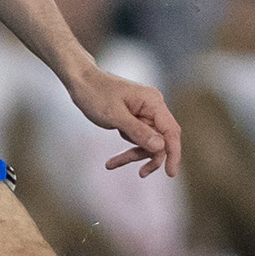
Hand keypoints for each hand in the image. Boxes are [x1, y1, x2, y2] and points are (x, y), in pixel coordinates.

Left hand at [70, 64, 180, 178]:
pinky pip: (137, 138)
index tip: (171, 173)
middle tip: (141, 174)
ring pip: (148, 142)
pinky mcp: (135, 119)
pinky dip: (127, 150)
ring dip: (133, 155)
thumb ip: (138, 131)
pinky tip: (112, 162)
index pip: (171, 131)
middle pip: (161, 139)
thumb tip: (161, 147)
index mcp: (153, 102)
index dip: (174, 153)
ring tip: (111, 164)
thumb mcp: (115, 116)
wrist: (80, 81)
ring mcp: (144, 113)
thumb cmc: (96, 94)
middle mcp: (153, 107)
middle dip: (149, 156)